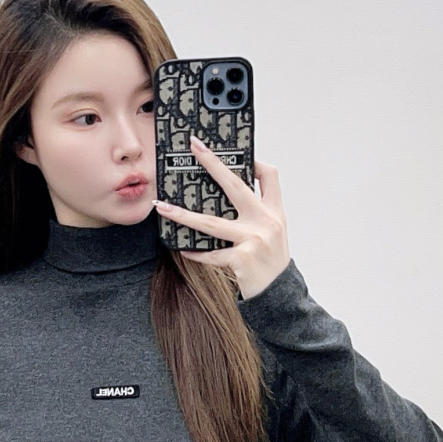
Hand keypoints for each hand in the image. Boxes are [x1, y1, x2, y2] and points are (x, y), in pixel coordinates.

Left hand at [155, 141, 289, 298]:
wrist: (279, 293)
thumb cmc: (271, 262)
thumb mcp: (273, 232)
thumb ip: (258, 213)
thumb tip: (227, 197)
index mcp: (275, 211)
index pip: (270, 176)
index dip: (253, 161)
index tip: (235, 152)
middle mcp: (266, 221)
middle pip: (236, 185)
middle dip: (213, 163)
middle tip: (195, 148)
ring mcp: (254, 240)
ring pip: (212, 223)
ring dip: (183, 215)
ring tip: (163, 207)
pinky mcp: (242, 259)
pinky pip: (211, 254)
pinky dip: (196, 253)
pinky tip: (184, 250)